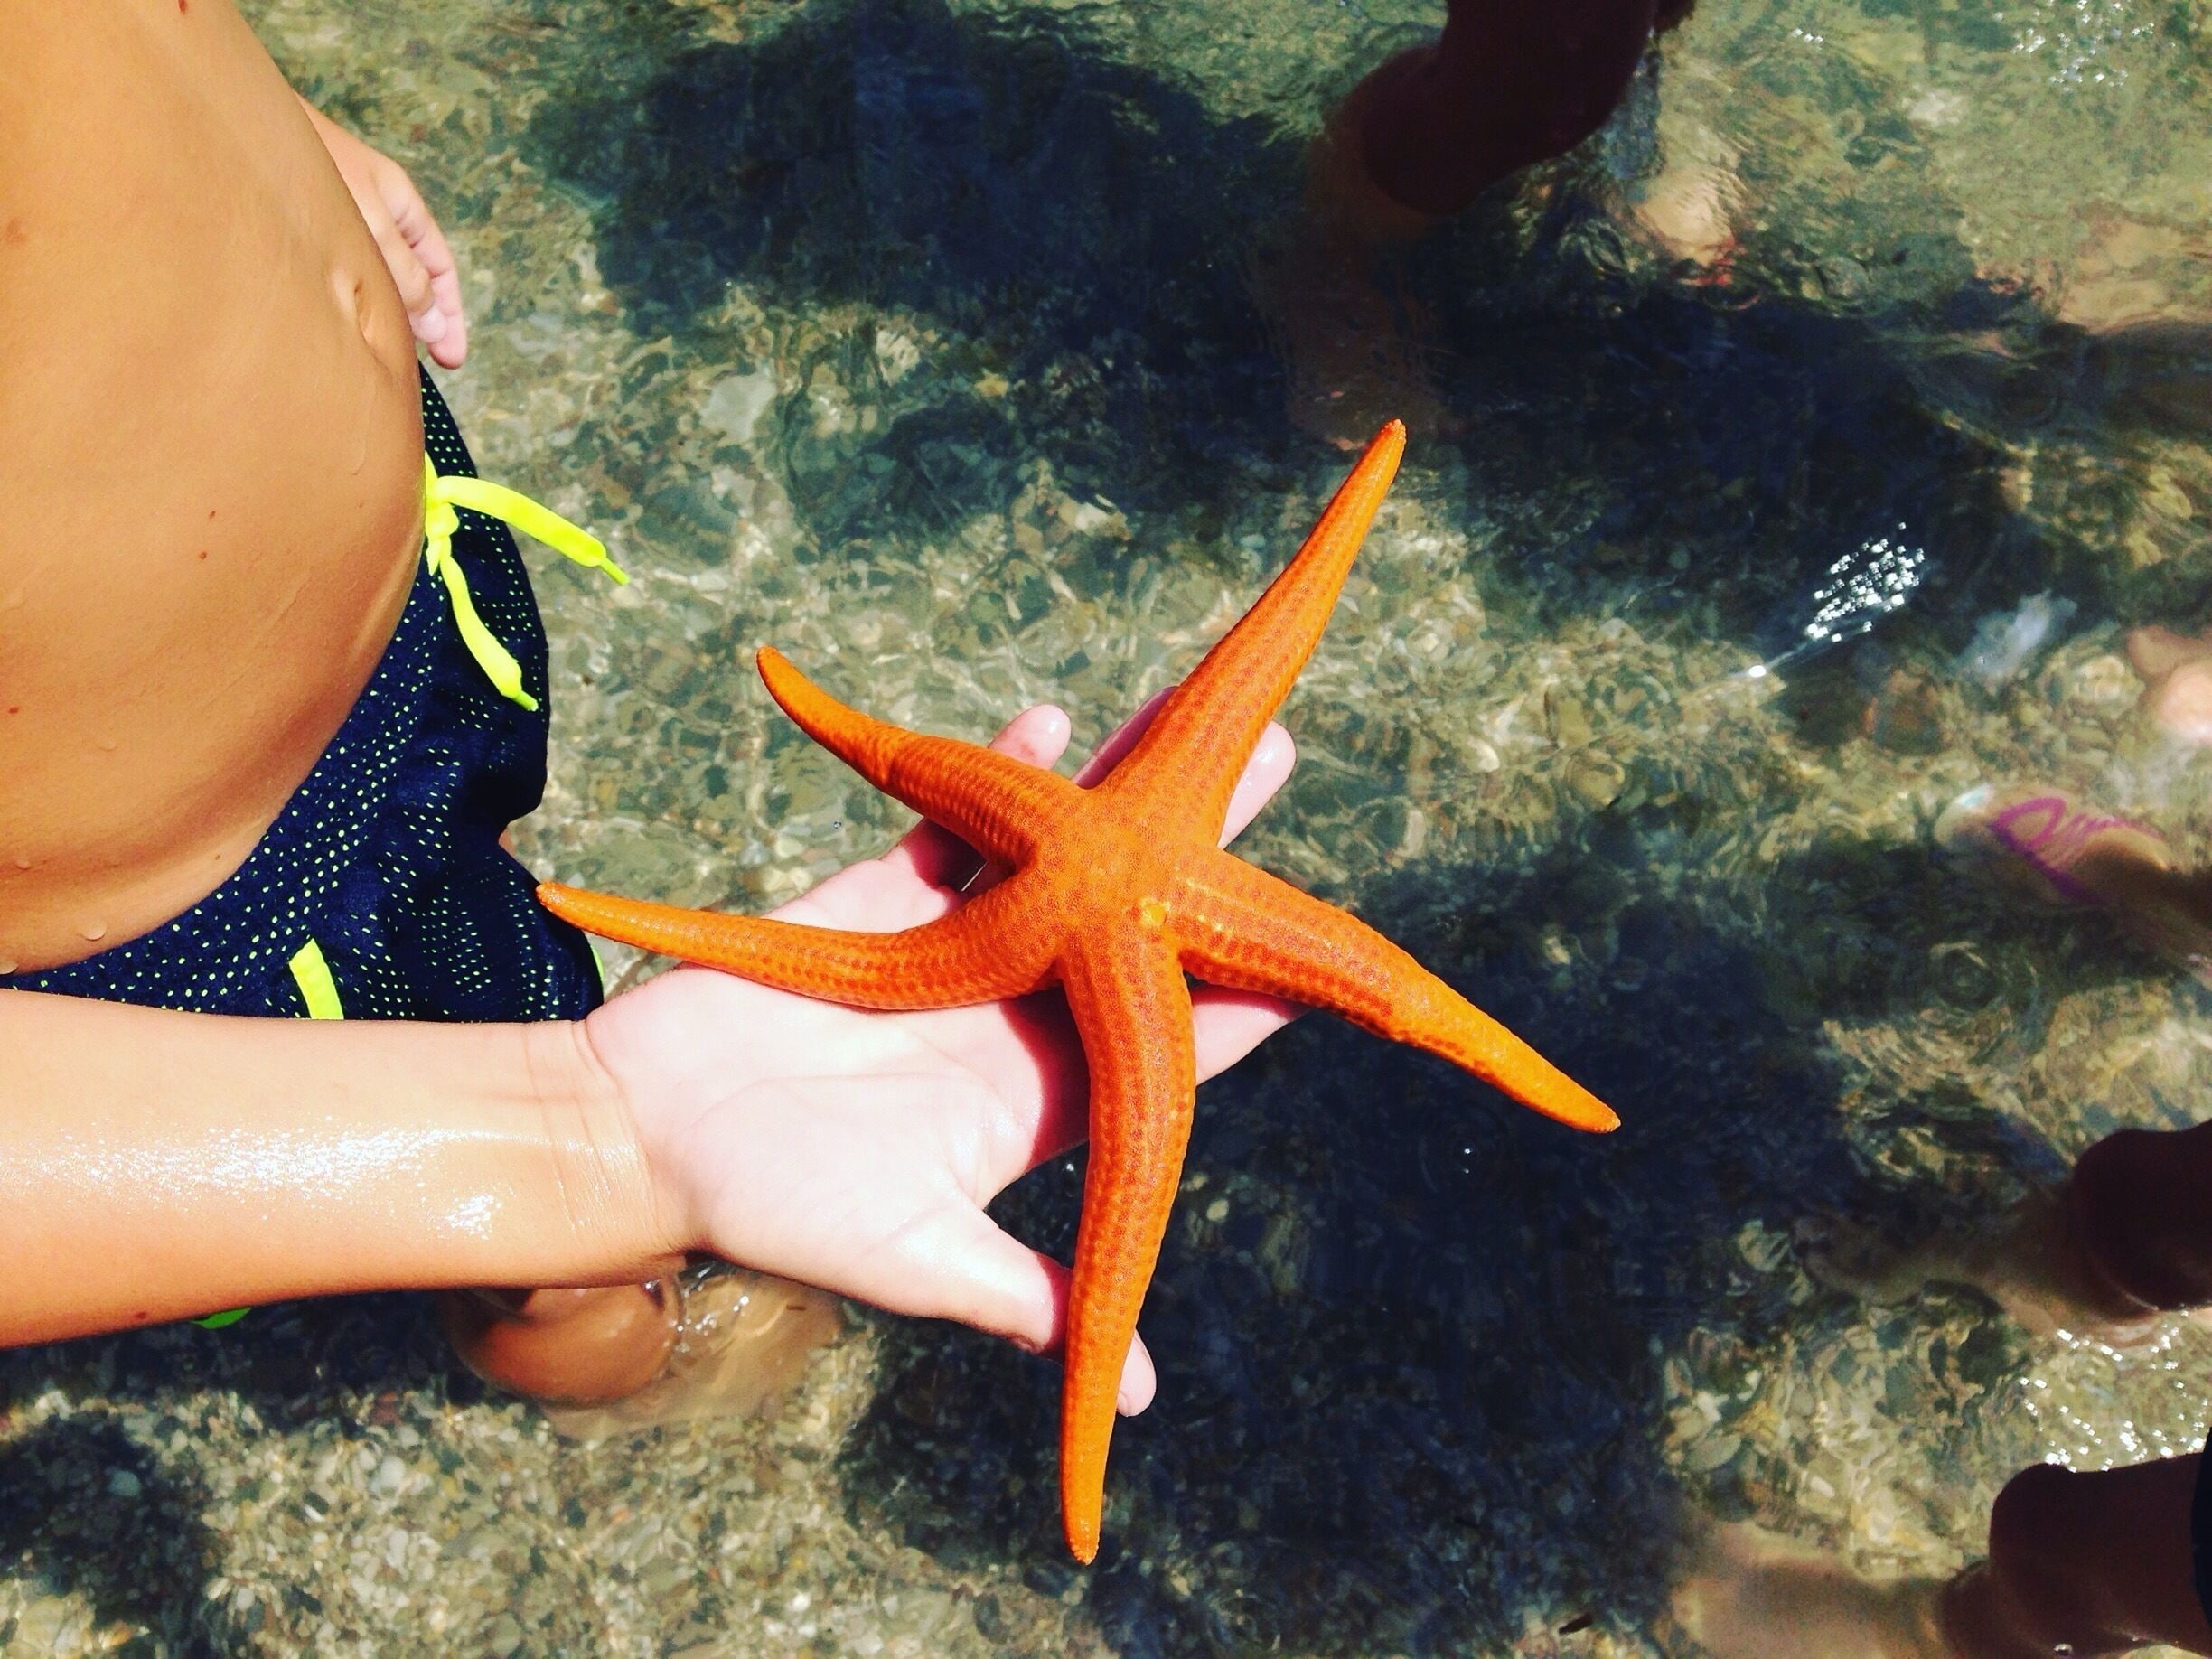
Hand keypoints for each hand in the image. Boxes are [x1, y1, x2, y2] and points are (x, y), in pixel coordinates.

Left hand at [300, 99, 467, 368]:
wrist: (237, 120)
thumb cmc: (308, 159)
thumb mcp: (372, 223)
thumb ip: (403, 272)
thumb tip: (431, 321)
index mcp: (402, 207)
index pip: (440, 269)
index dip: (450, 315)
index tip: (452, 359)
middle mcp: (376, 215)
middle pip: (413, 278)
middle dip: (423, 323)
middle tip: (429, 366)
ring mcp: (341, 221)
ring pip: (375, 278)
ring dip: (383, 314)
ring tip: (382, 352)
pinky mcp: (304, 229)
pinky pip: (340, 272)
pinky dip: (349, 301)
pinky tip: (336, 320)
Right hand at [582, 697, 1300, 1414]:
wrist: (642, 1133)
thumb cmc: (769, 1207)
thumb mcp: (909, 1257)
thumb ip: (1016, 1302)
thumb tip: (1134, 1392)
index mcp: (1028, 1102)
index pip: (1160, 1046)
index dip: (1238, 1002)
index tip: (1318, 958)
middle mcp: (1003, 1019)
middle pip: (1126, 924)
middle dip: (1199, 854)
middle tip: (1278, 768)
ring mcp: (944, 955)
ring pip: (1053, 857)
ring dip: (1114, 789)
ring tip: (1186, 717)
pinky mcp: (875, 901)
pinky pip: (953, 827)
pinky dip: (999, 769)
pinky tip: (1056, 716)